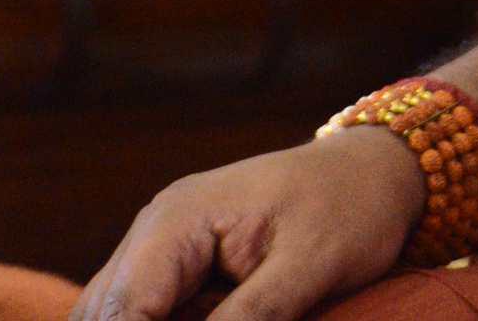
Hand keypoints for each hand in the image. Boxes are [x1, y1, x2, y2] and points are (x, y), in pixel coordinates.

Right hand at [72, 127, 426, 320]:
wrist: (372, 172)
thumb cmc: (350, 208)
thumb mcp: (311, 266)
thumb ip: (254, 316)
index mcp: (177, 221)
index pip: (123, 310)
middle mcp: (155, 232)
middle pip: (105, 316)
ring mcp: (162, 250)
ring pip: (116, 317)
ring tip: (229, 316)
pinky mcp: (179, 271)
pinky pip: (147, 314)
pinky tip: (211, 316)